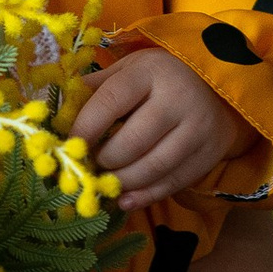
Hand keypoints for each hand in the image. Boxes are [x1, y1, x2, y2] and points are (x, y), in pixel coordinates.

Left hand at [72, 46, 236, 216]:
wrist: (216, 90)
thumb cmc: (158, 81)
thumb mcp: (128, 71)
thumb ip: (94, 90)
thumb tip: (56, 115)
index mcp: (150, 72)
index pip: (111, 101)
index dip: (86, 127)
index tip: (69, 146)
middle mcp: (178, 98)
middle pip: (132, 141)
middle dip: (105, 159)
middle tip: (91, 165)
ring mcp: (197, 128)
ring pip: (152, 167)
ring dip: (121, 181)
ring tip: (105, 181)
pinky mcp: (209, 153)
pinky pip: (172, 182)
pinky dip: (144, 196)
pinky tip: (125, 199)